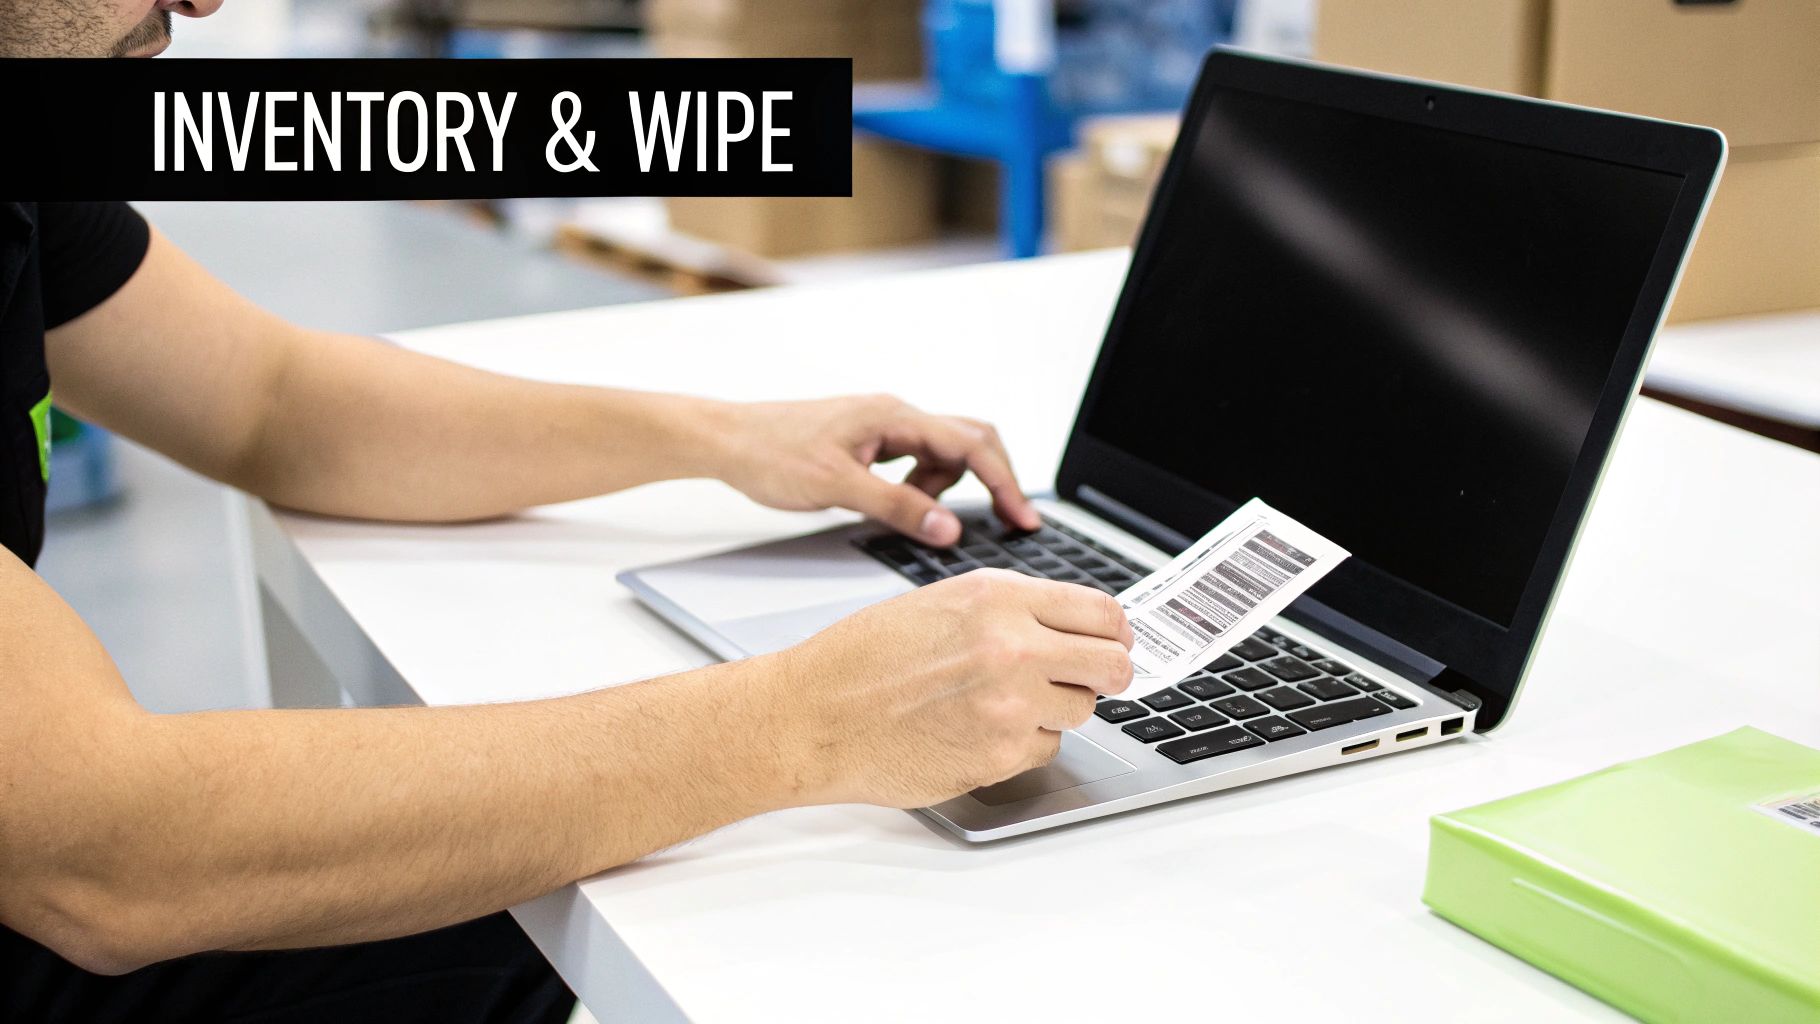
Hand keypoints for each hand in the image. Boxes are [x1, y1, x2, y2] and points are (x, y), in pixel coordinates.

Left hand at [710, 394, 1041, 544]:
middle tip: (1009, 520)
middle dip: (993, 479)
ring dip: (946, 489)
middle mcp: (895, 415)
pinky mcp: (870, 443)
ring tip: (919, 518)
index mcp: (894, 416)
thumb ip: (897, 507)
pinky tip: (898, 507)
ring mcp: (884, 427)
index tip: (1022, 518)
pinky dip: (922, 488)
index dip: (1003, 483)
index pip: (970, 446)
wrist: (726, 441)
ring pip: (943, 454)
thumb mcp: (838, 487)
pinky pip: (916, 462)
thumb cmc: (770, 453)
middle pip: (970, 439)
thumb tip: (949, 526)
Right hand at [769, 570, 1133, 807]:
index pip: (1102, 612)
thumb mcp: (941, 601)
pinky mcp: (999, 756)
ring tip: (1001, 701)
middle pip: (1112, 665)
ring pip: (1081, 711)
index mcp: (998, 598)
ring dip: (1055, 708)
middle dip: (1105, 673)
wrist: (812, 716)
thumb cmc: (861, 658)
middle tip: (1085, 678)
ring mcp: (1009, 706)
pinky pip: (1045, 748)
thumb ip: (1011, 609)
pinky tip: (978, 729)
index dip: (1114, 631)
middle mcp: (1011, 647)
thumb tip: (1072, 626)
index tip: (1114, 641)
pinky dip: (1023, 742)